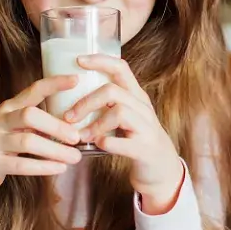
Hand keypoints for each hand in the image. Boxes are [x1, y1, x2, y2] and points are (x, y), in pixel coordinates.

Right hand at [0, 75, 83, 195]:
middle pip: (30, 115)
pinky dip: (44, 167)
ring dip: (55, 150)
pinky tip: (59, 168)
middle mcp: (0, 121)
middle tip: (76, 137)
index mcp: (9, 108)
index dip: (54, 84)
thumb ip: (37, 123)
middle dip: (56, 126)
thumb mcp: (13, 126)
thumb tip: (74, 125)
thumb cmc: (1, 143)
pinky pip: (21, 165)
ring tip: (74, 157)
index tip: (75, 80)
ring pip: (28, 142)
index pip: (33, 90)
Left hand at [67, 55, 184, 214]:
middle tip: (68, 116)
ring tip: (81, 135)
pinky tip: (96, 146)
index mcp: (136, 96)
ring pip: (119, 113)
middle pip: (113, 91)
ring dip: (94, 124)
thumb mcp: (127, 116)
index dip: (100, 60)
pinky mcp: (145, 148)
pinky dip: (105, 143)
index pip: (121, 67)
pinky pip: (122, 143)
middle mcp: (143, 107)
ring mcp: (146, 127)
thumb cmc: (136, 139)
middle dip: (86, 102)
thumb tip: (70, 93)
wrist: (162, 169)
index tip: (78, 60)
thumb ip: (107, 104)